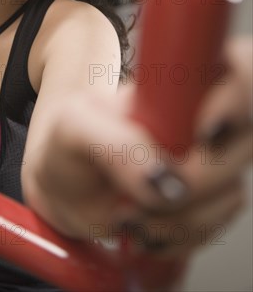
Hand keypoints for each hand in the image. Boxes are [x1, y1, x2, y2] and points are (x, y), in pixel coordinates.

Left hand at [23, 35, 251, 259]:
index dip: (238, 98)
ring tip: (130, 212)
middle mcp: (203, 112)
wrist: (66, 187)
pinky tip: (146, 225)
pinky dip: (178, 234)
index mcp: (177, 78)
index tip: (205, 132)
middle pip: (243, 140)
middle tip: (146, 191)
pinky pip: (217, 222)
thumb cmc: (69, 143)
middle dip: (196, 178)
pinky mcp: (209, 196)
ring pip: (231, 190)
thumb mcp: (73, 129)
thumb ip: (114, 144)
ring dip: (178, 216)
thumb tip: (165, 178)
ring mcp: (211, 156)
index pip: (239, 67)